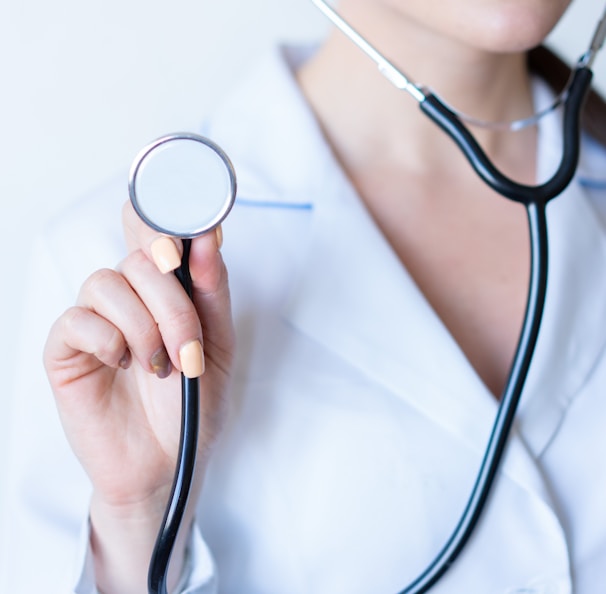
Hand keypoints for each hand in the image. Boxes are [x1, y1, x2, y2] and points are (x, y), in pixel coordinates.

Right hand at [44, 201, 233, 591]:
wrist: (169, 462)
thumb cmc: (193, 404)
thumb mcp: (218, 345)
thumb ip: (212, 292)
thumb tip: (208, 236)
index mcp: (166, 290)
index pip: (154, 230)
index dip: (164, 219)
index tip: (188, 237)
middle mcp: (130, 296)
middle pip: (139, 257)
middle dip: (172, 302)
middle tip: (189, 348)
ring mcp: (96, 320)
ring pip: (107, 282)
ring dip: (144, 327)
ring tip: (161, 367)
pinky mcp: (66, 350)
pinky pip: (77, 320)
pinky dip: (109, 341)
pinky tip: (124, 366)